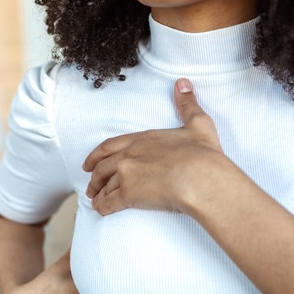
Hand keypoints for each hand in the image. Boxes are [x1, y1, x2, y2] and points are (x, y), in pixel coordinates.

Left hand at [83, 78, 229, 215]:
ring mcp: (127, 174)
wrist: (202, 178)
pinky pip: (109, 202)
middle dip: (94, 177)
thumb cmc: (203, 154)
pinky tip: (100, 210)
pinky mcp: (129, 195)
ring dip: (98, 193)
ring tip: (95, 200)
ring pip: (105, 185)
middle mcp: (130, 155)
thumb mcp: (198, 124)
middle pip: (103, 167)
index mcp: (143, 139)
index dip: (97, 155)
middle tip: (90, 185)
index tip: (89, 162)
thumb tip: (182, 83)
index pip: (111, 146)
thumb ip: (187, 104)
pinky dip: (102, 206)